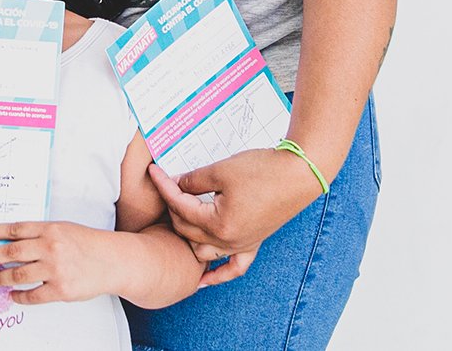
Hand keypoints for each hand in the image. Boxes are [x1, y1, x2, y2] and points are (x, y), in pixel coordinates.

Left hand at [0, 221, 113, 303]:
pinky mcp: (60, 289)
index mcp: (50, 229)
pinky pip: (32, 295)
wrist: (113, 261)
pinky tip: (13, 295)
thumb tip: (8, 241)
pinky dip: (19, 296)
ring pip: (17, 275)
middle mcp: (50, 247)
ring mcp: (55, 269)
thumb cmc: (88, 243)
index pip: (13, 229)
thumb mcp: (63, 229)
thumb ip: (39, 234)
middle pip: (10, 251)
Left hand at [149, 150, 322, 286]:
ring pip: (203, 252)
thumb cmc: (262, 170)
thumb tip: (175, 184)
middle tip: (168, 185)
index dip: (164, 187)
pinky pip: (234, 268)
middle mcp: (228, 241)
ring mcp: (241, 245)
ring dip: (188, 237)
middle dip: (173, 207)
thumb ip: (193, 181)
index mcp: (217, 224)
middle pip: (187, 230)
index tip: (154, 172)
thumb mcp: (221, 171)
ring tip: (178, 217)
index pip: (181, 207)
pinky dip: (217, 275)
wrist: (297, 174)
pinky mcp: (254, 243)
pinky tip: (203, 281)